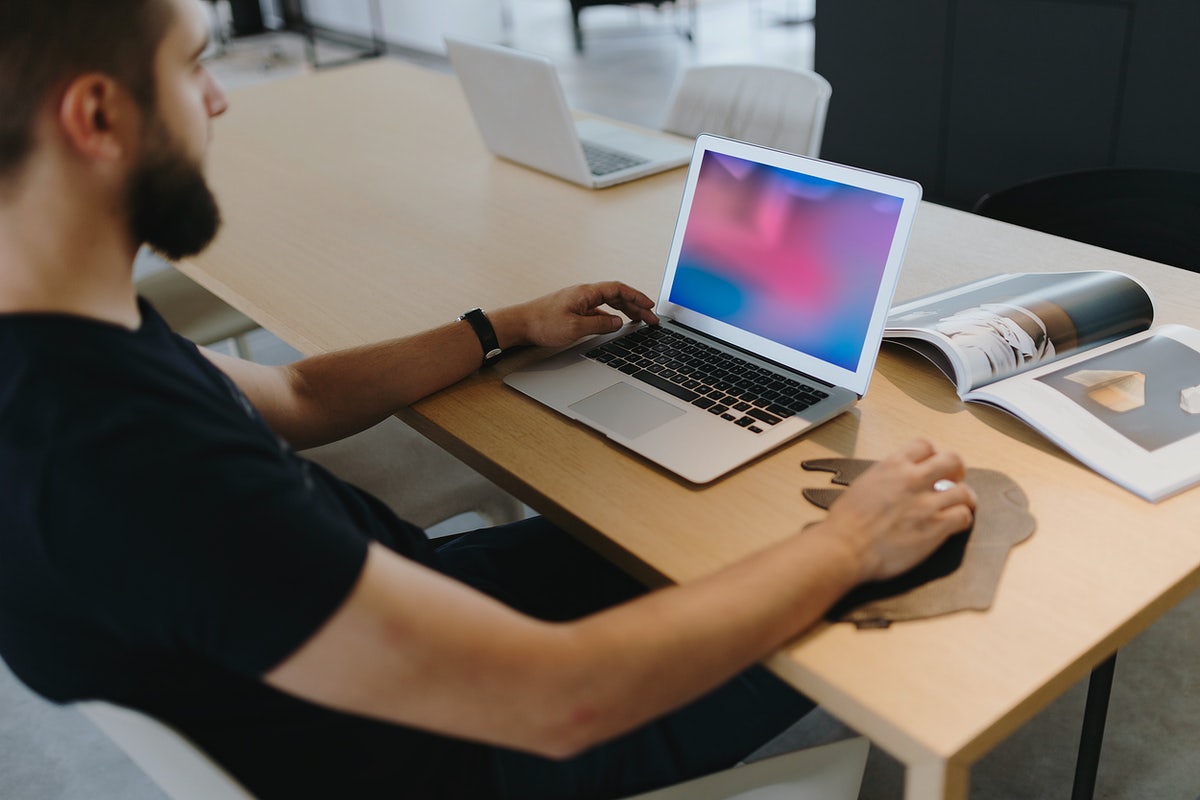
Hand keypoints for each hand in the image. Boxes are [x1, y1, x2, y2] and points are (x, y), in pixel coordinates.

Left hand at [491, 282, 658, 349]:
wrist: (520, 324)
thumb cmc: (543, 324)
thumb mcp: (576, 327)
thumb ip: (600, 325)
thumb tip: (618, 323)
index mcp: (586, 292)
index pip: (618, 289)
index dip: (637, 297)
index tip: (650, 306)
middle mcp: (584, 294)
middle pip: (617, 295)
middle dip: (636, 306)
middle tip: (651, 319)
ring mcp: (579, 302)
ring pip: (609, 303)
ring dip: (625, 310)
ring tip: (640, 321)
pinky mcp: (574, 310)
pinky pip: (599, 310)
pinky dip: (612, 316)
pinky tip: (616, 325)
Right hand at [809, 439, 976, 583]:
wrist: (846, 547)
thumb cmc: (846, 522)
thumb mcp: (863, 485)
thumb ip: (885, 479)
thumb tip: (896, 485)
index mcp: (892, 466)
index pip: (924, 445)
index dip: (932, 455)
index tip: (931, 466)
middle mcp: (912, 479)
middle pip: (952, 460)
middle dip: (957, 470)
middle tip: (954, 480)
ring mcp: (926, 503)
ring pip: (964, 491)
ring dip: (964, 498)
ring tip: (959, 506)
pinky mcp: (936, 527)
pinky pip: (963, 516)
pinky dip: (963, 520)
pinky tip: (954, 525)